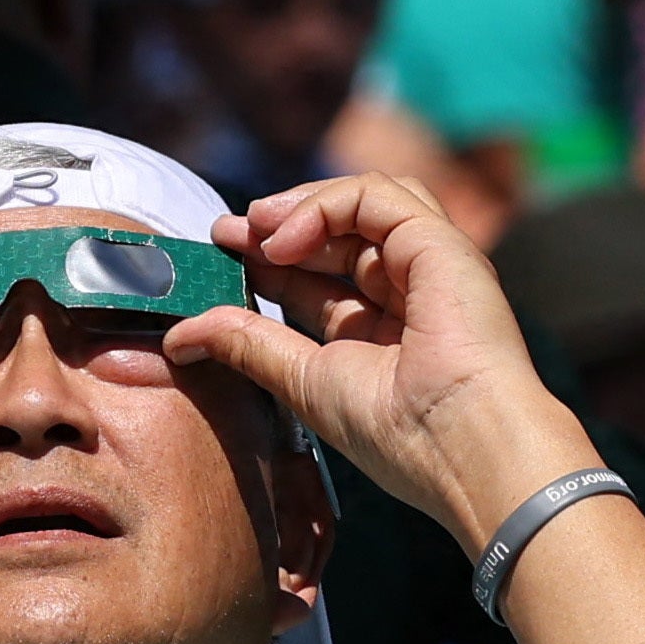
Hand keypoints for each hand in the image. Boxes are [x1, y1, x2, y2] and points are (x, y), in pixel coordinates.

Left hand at [184, 172, 586, 535]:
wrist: (465, 448)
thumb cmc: (399, 432)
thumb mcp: (306, 382)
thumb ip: (249, 347)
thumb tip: (179, 337)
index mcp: (385, 334)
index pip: (320, 279)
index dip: (269, 260)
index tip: (220, 253)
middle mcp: (411, 293)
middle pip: (339, 233)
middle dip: (277, 225)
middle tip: (225, 231)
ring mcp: (431, 263)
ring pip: (365, 201)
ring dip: (304, 205)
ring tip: (258, 227)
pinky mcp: (442, 243)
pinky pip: (379, 195)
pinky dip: (326, 204)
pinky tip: (287, 237)